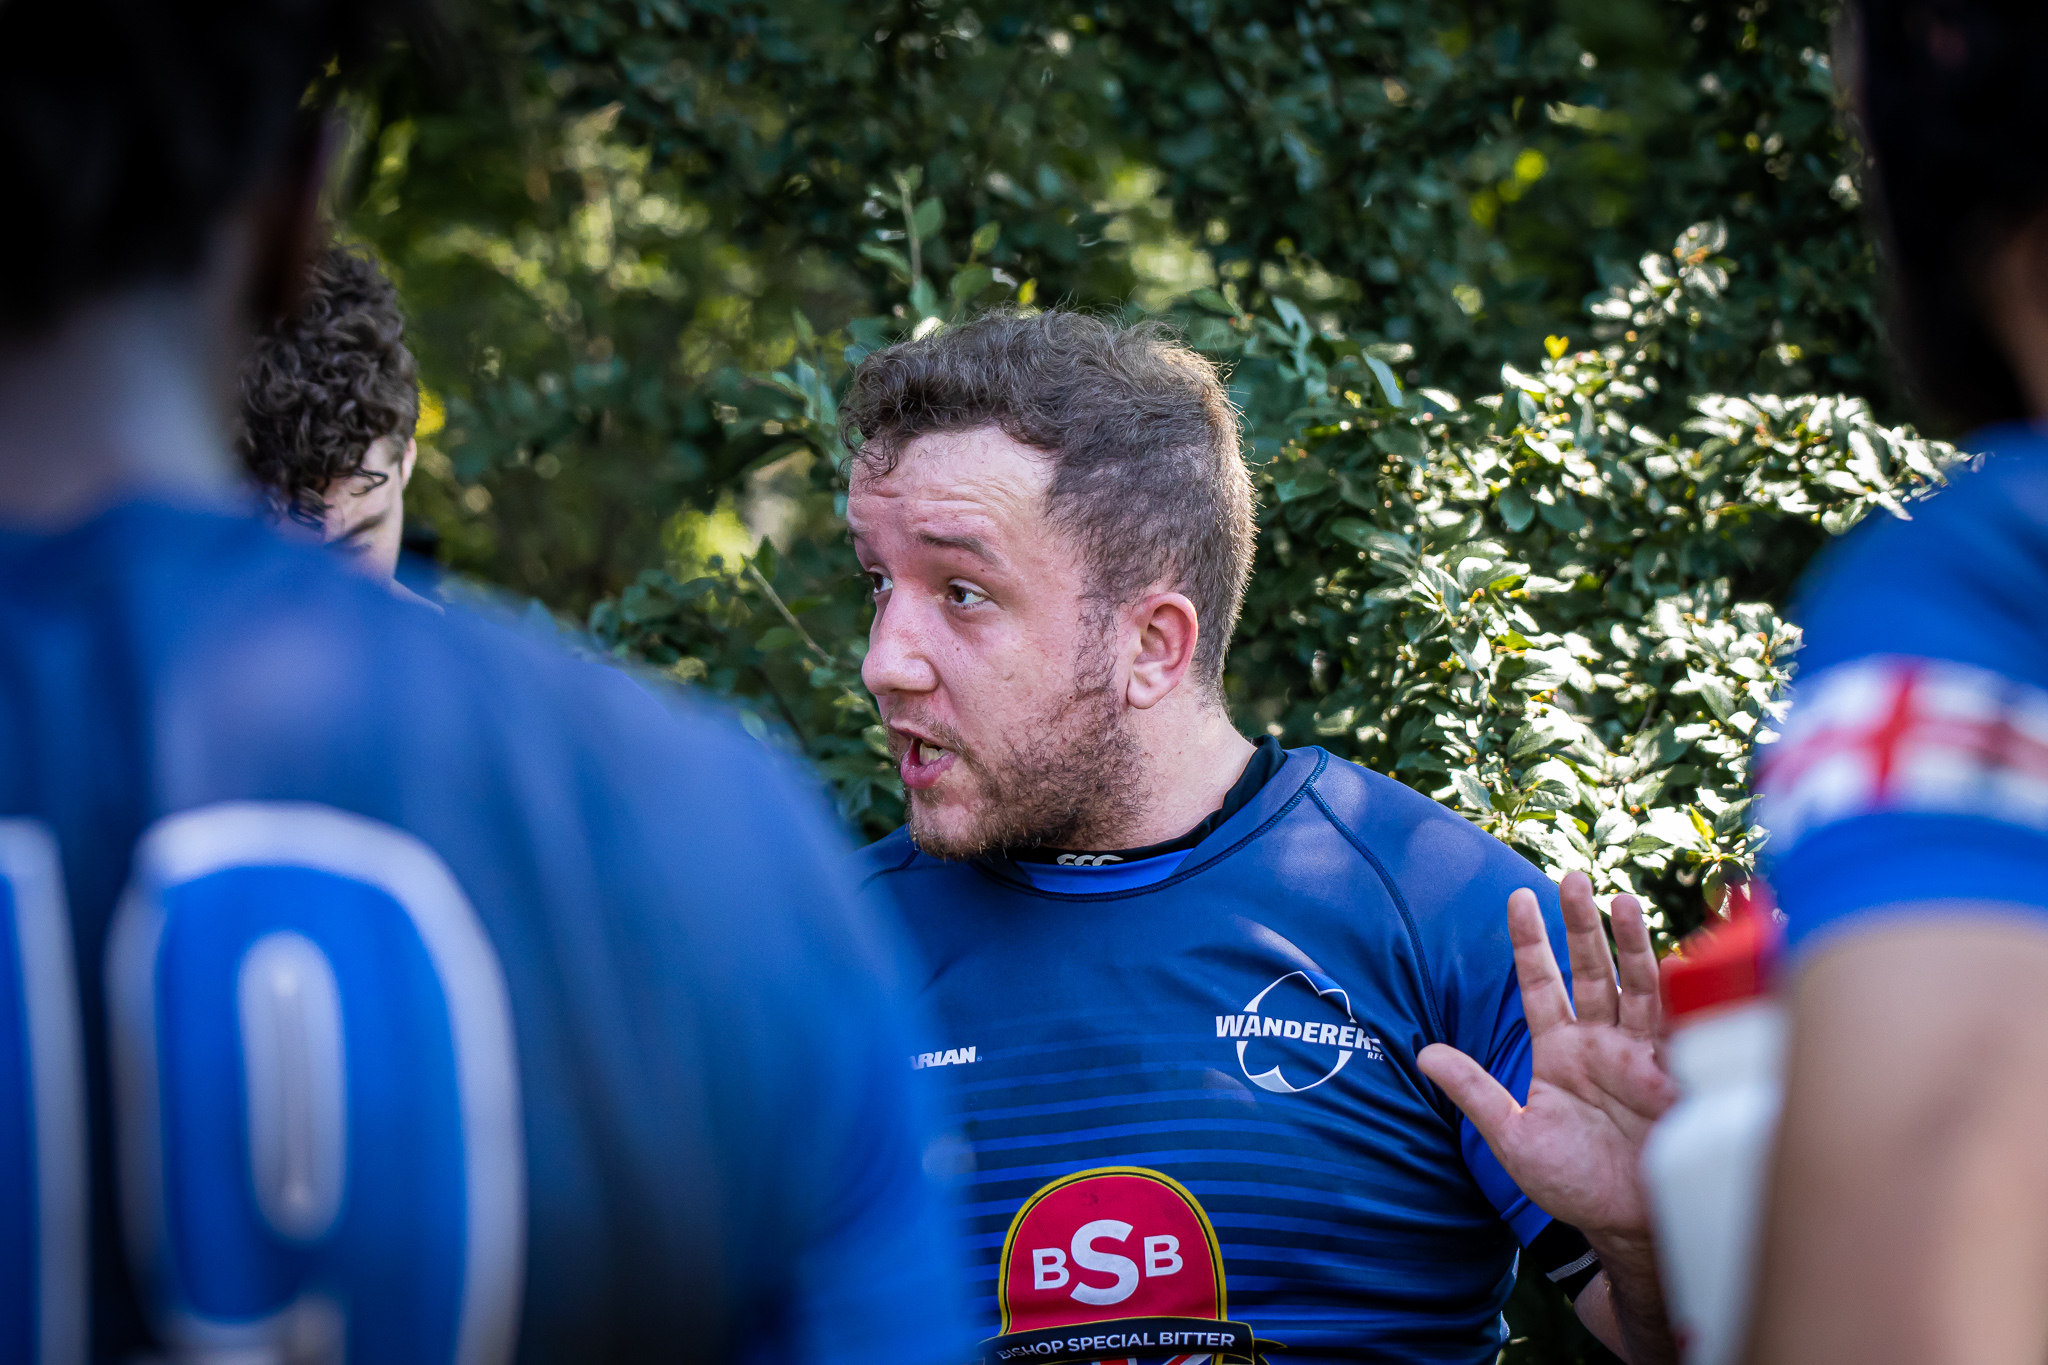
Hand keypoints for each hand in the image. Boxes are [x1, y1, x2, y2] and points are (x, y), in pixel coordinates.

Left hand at [1418, 871, 1677, 1241]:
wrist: (1631, 1230)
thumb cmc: (1573, 1185)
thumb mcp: (1514, 1139)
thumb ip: (1475, 1093)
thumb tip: (1423, 1054)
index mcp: (1560, 1051)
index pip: (1541, 984)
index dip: (1530, 942)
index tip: (1517, 898)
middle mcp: (1603, 1043)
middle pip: (1592, 971)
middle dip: (1582, 925)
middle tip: (1571, 877)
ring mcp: (1643, 1056)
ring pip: (1637, 986)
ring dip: (1630, 944)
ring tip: (1621, 900)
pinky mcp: (1679, 1078)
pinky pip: (1680, 1027)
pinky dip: (1680, 993)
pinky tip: (1678, 959)